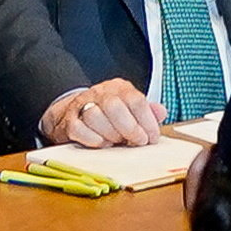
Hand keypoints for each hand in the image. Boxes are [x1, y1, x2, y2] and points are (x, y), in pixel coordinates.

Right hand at [40, 77, 167, 147]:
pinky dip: (93, 139)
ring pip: (94, 116)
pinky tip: (103, 143)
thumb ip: (148, 111)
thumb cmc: (111, 116)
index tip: (152, 138)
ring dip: (111, 134)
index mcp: (120, 87)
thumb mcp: (132, 110)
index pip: (136, 100)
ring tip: (118, 141)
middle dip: (129, 128)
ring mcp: (82, 105)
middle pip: (114, 106)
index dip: (147, 121)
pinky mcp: (69, 121)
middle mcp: (100, 92)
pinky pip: (79, 129)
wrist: (75, 114)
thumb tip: (161, 112)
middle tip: (137, 142)